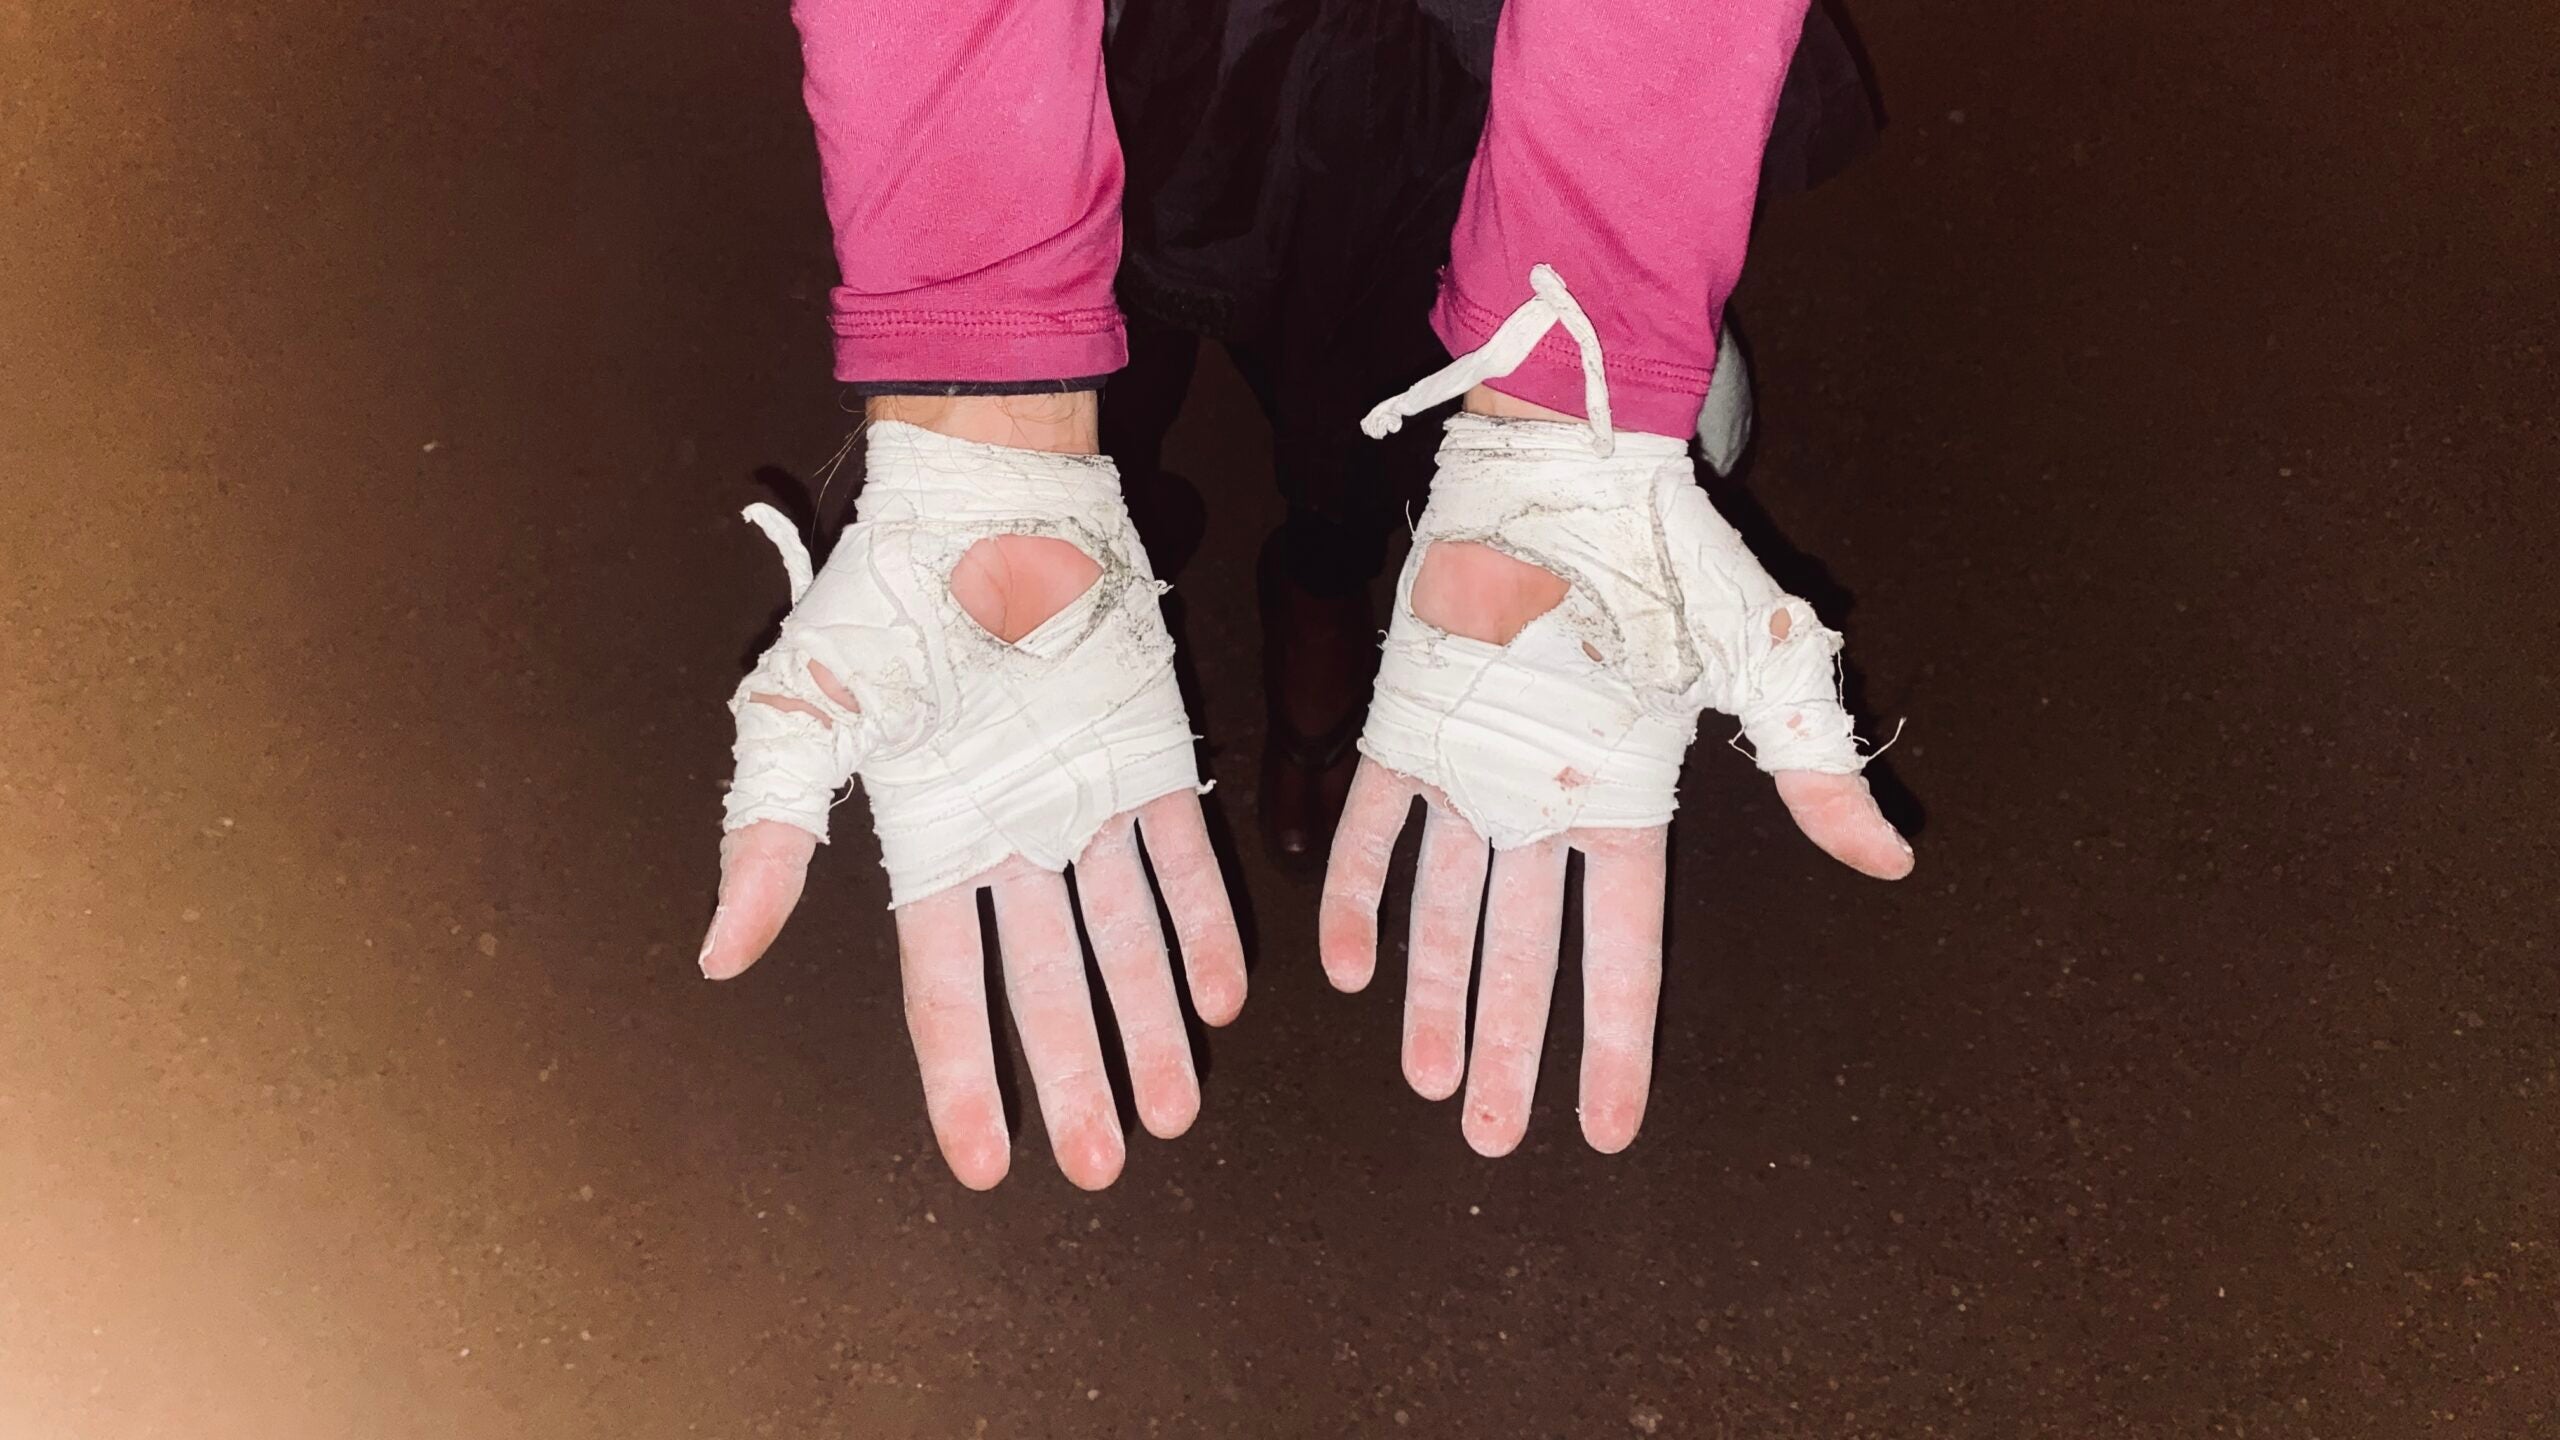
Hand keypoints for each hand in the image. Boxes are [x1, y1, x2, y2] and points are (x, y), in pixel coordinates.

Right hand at [700, 399, 1246, 1190]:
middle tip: (1101, 1164)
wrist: (981, 493)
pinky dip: (1207, 925)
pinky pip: (1184, 858)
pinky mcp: (1150, 754)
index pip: (947, 988)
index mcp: (930, 842)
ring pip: (1124, 939)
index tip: (987, 1164)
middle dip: (1072, 1075)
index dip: (964, 1078)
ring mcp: (1085, 800)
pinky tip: (1223, 996)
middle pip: (1045, 985)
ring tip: (1172, 1108)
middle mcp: (1013, 839)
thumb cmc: (883, 598)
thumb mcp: (802, 717)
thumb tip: (721, 953)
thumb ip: (769, 835)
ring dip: (1149, 1023)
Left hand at [1318, 459, 1911, 1158]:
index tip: (1608, 1128)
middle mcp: (1541, 801)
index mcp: (1624, 799)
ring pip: (1447, 910)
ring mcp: (1470, 767)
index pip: (1623, 950)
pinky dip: (1357, 893)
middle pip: (1527, 954)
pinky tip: (1346, 971)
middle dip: (1512, 1046)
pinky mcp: (1405, 724)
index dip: (1616, 1041)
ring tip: (1427, 1081)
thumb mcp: (1756, 666)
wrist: (1571, 458)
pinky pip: (1373, 827)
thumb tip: (1893, 857)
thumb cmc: (1671, 555)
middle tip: (1492, 1137)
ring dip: (1435, 996)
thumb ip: (1810, 766)